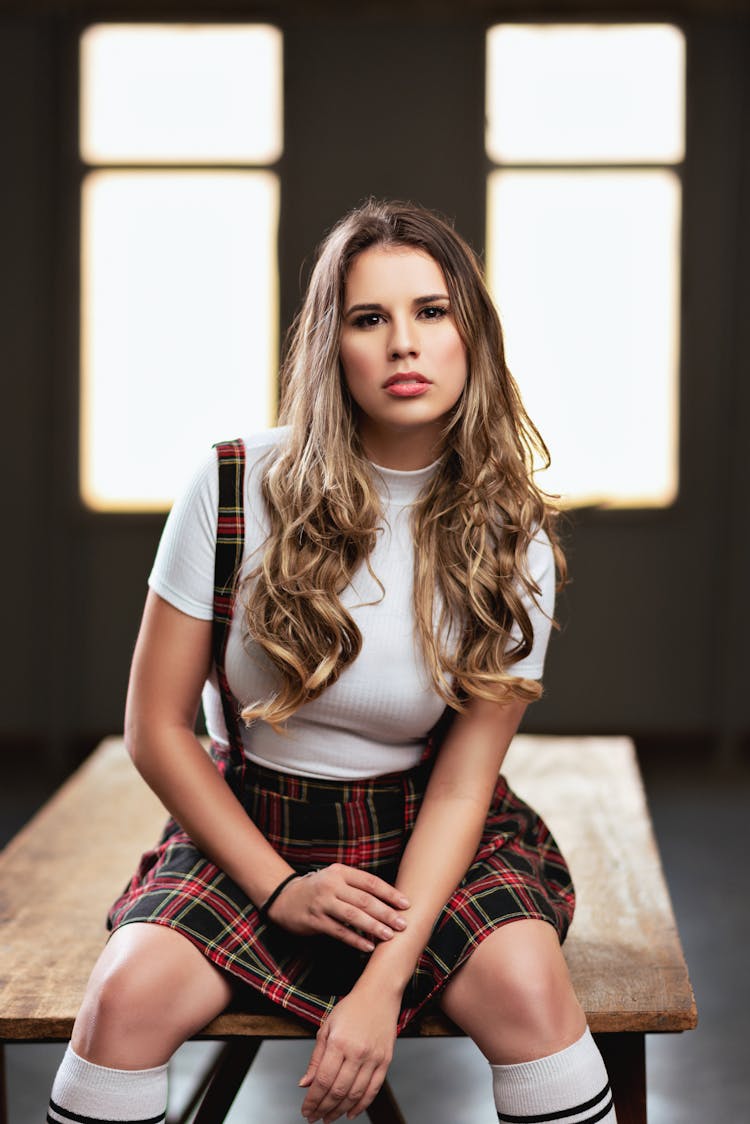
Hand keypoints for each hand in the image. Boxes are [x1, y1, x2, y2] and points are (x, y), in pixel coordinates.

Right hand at [267, 864, 408, 951]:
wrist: (284, 897)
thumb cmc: (318, 889)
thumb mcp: (335, 878)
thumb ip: (357, 886)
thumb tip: (389, 900)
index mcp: (340, 872)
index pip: (370, 882)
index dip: (389, 893)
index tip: (406, 904)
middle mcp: (331, 885)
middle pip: (364, 900)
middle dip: (386, 913)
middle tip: (403, 924)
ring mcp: (322, 902)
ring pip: (353, 915)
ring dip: (373, 926)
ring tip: (389, 936)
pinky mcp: (314, 920)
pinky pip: (339, 931)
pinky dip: (355, 939)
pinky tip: (368, 946)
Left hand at [299, 984, 400, 1121]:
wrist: (379, 995)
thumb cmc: (351, 1008)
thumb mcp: (327, 1027)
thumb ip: (316, 1058)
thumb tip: (305, 1084)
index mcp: (338, 1042)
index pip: (323, 1080)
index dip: (312, 1100)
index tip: (306, 1110)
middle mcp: (356, 1052)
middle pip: (338, 1091)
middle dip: (323, 1109)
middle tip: (314, 1118)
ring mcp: (373, 1058)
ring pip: (355, 1094)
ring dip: (340, 1111)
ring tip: (329, 1117)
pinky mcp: (385, 1061)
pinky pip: (373, 1090)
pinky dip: (361, 1105)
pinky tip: (350, 1113)